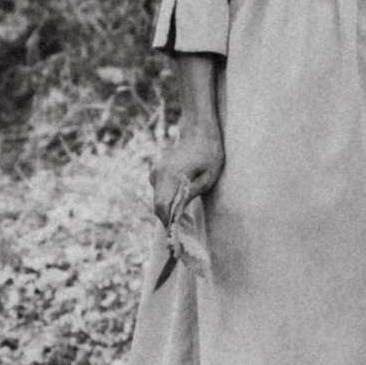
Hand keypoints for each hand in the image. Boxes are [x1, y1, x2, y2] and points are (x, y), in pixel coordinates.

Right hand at [149, 117, 222, 236]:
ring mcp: (156, 172)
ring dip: (169, 209)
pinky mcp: (157, 171)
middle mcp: (159, 175)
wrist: (199, 129)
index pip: (162, 207)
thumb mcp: (208, 177)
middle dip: (168, 219)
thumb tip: (178, 213)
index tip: (177, 235)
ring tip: (185, 218)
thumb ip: (190, 194)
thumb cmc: (209, 152)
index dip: (168, 223)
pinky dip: (168, 200)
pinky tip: (181, 202)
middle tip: (183, 230)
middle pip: (157, 206)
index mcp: (171, 176)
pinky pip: (159, 191)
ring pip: (158, 199)